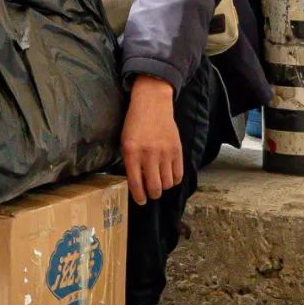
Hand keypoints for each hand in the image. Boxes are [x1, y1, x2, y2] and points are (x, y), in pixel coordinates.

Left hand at [121, 76, 182, 204]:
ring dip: (164, 187)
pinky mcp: (177, 150)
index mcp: (132, 152)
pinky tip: (169, 176)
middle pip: (155, 187)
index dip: (139, 197)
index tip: (141, 201)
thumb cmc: (135, 124)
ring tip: (160, 182)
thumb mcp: (125, 142)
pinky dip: (174, 180)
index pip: (136, 184)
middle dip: (153, 195)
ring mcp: (165, 152)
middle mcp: (149, 154)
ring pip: (168, 183)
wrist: (152, 103)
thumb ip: (130, 163)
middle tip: (151, 193)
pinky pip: (179, 174)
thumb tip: (137, 185)